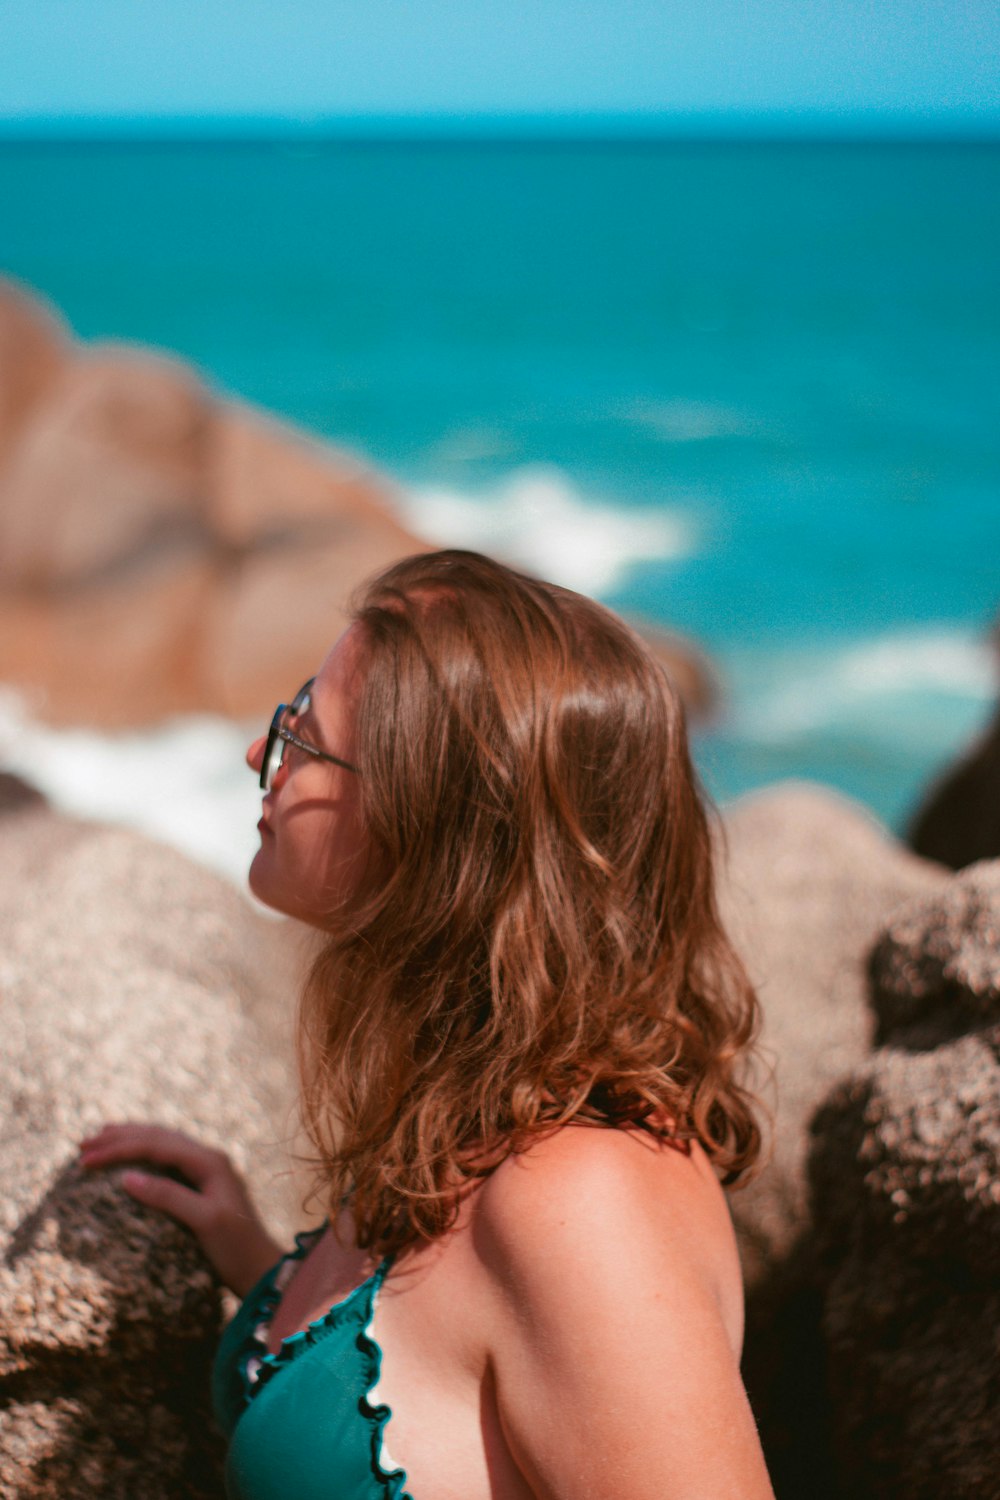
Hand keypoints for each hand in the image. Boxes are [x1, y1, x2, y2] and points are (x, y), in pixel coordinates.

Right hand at [79, 1123, 285, 1297]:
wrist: (261, 1269)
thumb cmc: (236, 1249)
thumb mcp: (203, 1222)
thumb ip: (168, 1196)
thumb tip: (127, 1178)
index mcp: (210, 1161)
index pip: (157, 1144)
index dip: (119, 1149)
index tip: (87, 1159)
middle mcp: (209, 1158)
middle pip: (158, 1136)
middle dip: (119, 1138)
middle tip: (83, 1146)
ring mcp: (207, 1169)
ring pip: (162, 1143)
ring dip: (130, 1140)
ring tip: (99, 1140)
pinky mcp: (202, 1184)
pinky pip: (167, 1158)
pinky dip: (143, 1153)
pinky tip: (130, 1159)